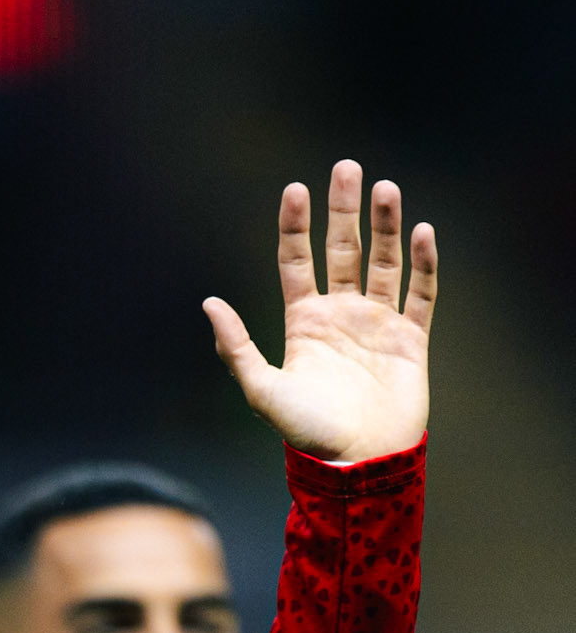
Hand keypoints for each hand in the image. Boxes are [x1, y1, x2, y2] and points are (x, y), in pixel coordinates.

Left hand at [203, 161, 435, 462]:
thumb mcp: (262, 390)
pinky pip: (421, 293)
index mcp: (304, 323)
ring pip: (383, 262)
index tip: (294, 188)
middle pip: (342, 250)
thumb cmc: (307, 434)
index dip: (295, 226)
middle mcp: (340, 316)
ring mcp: (377, 325)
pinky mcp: (411, 340)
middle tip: (346, 167)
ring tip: (384, 187)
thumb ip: (236, 347)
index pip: (297, 261)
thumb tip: (209, 303)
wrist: (358, 465)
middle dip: (344, 209)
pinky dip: (423, 264)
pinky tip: (422, 232)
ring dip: (384, 225)